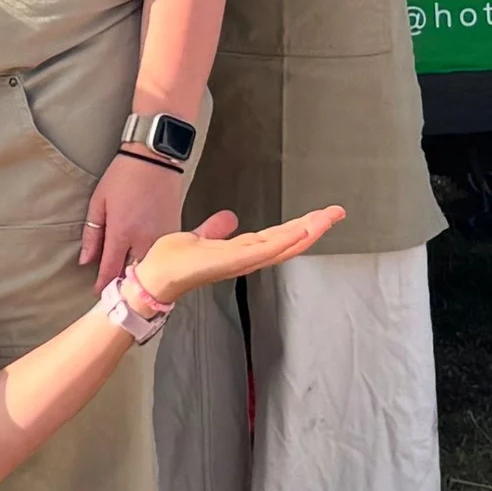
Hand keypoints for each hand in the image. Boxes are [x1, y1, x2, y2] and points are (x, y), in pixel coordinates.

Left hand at [80, 152, 187, 291]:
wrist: (155, 158)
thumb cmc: (123, 176)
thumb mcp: (99, 202)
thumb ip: (92, 234)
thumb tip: (85, 261)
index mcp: (121, 232)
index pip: (111, 269)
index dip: (103, 283)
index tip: (98, 292)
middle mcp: (143, 239)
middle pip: (132, 272)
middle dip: (122, 281)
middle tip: (113, 287)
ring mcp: (162, 236)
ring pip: (150, 266)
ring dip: (140, 273)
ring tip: (129, 277)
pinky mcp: (175, 231)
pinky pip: (163, 253)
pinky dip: (154, 260)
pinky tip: (147, 260)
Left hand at [131, 204, 346, 307]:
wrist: (155, 277)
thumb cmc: (172, 262)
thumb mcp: (199, 237)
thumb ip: (215, 229)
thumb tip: (229, 217)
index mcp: (240, 252)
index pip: (278, 238)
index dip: (300, 227)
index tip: (320, 215)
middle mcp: (245, 259)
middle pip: (288, 242)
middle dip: (313, 227)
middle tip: (336, 213)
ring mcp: (241, 261)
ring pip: (282, 245)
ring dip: (306, 231)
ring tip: (327, 218)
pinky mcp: (231, 261)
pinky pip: (263, 251)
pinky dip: (283, 242)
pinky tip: (300, 232)